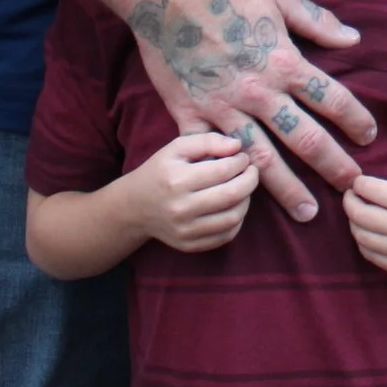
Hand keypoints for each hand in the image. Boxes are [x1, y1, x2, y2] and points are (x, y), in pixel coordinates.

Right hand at [126, 133, 259, 251]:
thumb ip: (207, 141)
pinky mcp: (189, 245)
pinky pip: (226, 236)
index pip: (223, 171)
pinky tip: (233, 206)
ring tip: (243, 188)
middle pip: (232, 195)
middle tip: (251, 171)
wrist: (135, 206)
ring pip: (233, 218)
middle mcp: (181, 209)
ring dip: (246, 200)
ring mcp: (185, 231)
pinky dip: (237, 220)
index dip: (241, 162)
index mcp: (177, 181)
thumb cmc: (160, 171)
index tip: (243, 157)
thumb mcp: (177, 147)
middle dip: (250, 180)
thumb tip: (237, 146)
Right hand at [127, 0, 378, 222]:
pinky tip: (239, 198)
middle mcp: (259, 91)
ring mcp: (223, 107)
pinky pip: (210, 154)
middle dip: (332, 165)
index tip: (369, 136)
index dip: (355, 119)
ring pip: (261, 158)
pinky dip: (225, 175)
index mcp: (284, 61)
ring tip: (307, 213)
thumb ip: (317, 21)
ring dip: (286, 188)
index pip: (332, 99)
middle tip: (353, 187)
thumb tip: (354, 39)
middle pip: (305, 138)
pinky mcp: (190, 113)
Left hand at [343, 175, 386, 285]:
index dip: (359, 183)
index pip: (368, 189)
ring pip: (359, 235)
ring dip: (354, 221)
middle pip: (358, 213)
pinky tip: (369, 232)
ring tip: (359, 213)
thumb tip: (368, 188)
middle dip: (349, 201)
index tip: (359, 182)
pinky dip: (363, 241)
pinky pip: (368, 253)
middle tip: (351, 196)